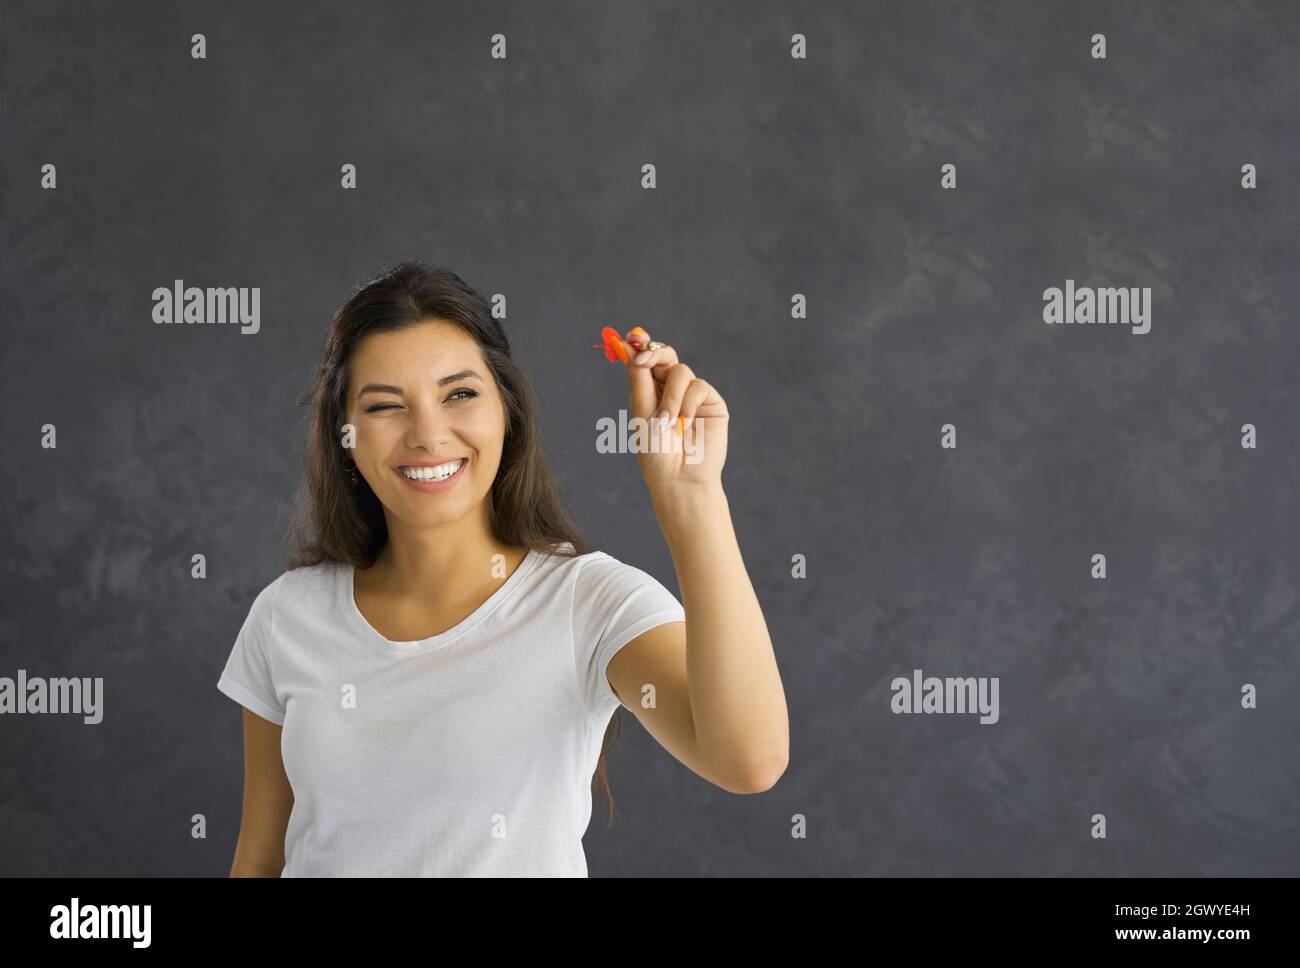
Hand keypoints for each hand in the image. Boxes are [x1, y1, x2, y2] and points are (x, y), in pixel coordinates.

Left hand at [613, 327, 728, 492]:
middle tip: (644, 360)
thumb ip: (638, 377)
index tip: (632, 337)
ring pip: (680, 370)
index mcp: (650, 391)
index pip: (646, 359)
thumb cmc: (656, 452)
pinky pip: (698, 386)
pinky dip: (687, 404)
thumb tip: (627, 344)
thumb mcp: (642, 411)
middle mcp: (671, 389)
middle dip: (654, 353)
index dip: (640, 344)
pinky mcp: (711, 402)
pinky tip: (685, 424)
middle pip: (665, 354)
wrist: (679, 478)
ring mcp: (692, 395)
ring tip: (667, 423)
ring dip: (670, 396)